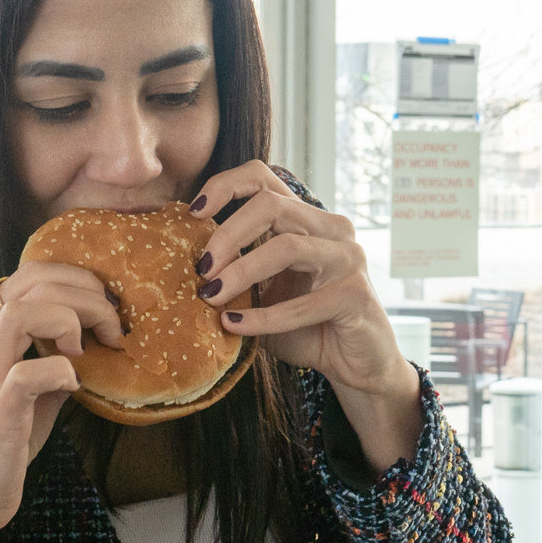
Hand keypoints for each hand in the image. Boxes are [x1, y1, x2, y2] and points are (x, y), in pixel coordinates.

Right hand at [0, 262, 123, 542]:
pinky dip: (65, 371)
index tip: (103, 311)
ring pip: (25, 311)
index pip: (26, 274)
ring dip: (75, 320)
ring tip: (92, 347)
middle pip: (31, 282)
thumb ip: (50, 352)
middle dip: (87, 294)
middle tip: (112, 327)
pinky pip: (31, 371)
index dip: (76, 281)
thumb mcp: (24, 385)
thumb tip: (97, 330)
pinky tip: (75, 384)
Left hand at [190, 161, 420, 470]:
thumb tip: (184, 261)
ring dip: (241, 272)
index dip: (225, 186)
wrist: (354, 365)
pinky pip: (303, 302)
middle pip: (270, 204)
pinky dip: (263, 317)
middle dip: (227, 234)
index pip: (264, 177)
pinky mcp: (357, 295)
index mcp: (307, 218)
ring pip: (286, 246)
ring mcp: (348, 258)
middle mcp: (332, 228)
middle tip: (201, 269)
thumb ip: (237, 271)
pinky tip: (234, 326)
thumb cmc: (305, 326)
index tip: (193, 213)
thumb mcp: (263, 292)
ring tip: (211, 296)